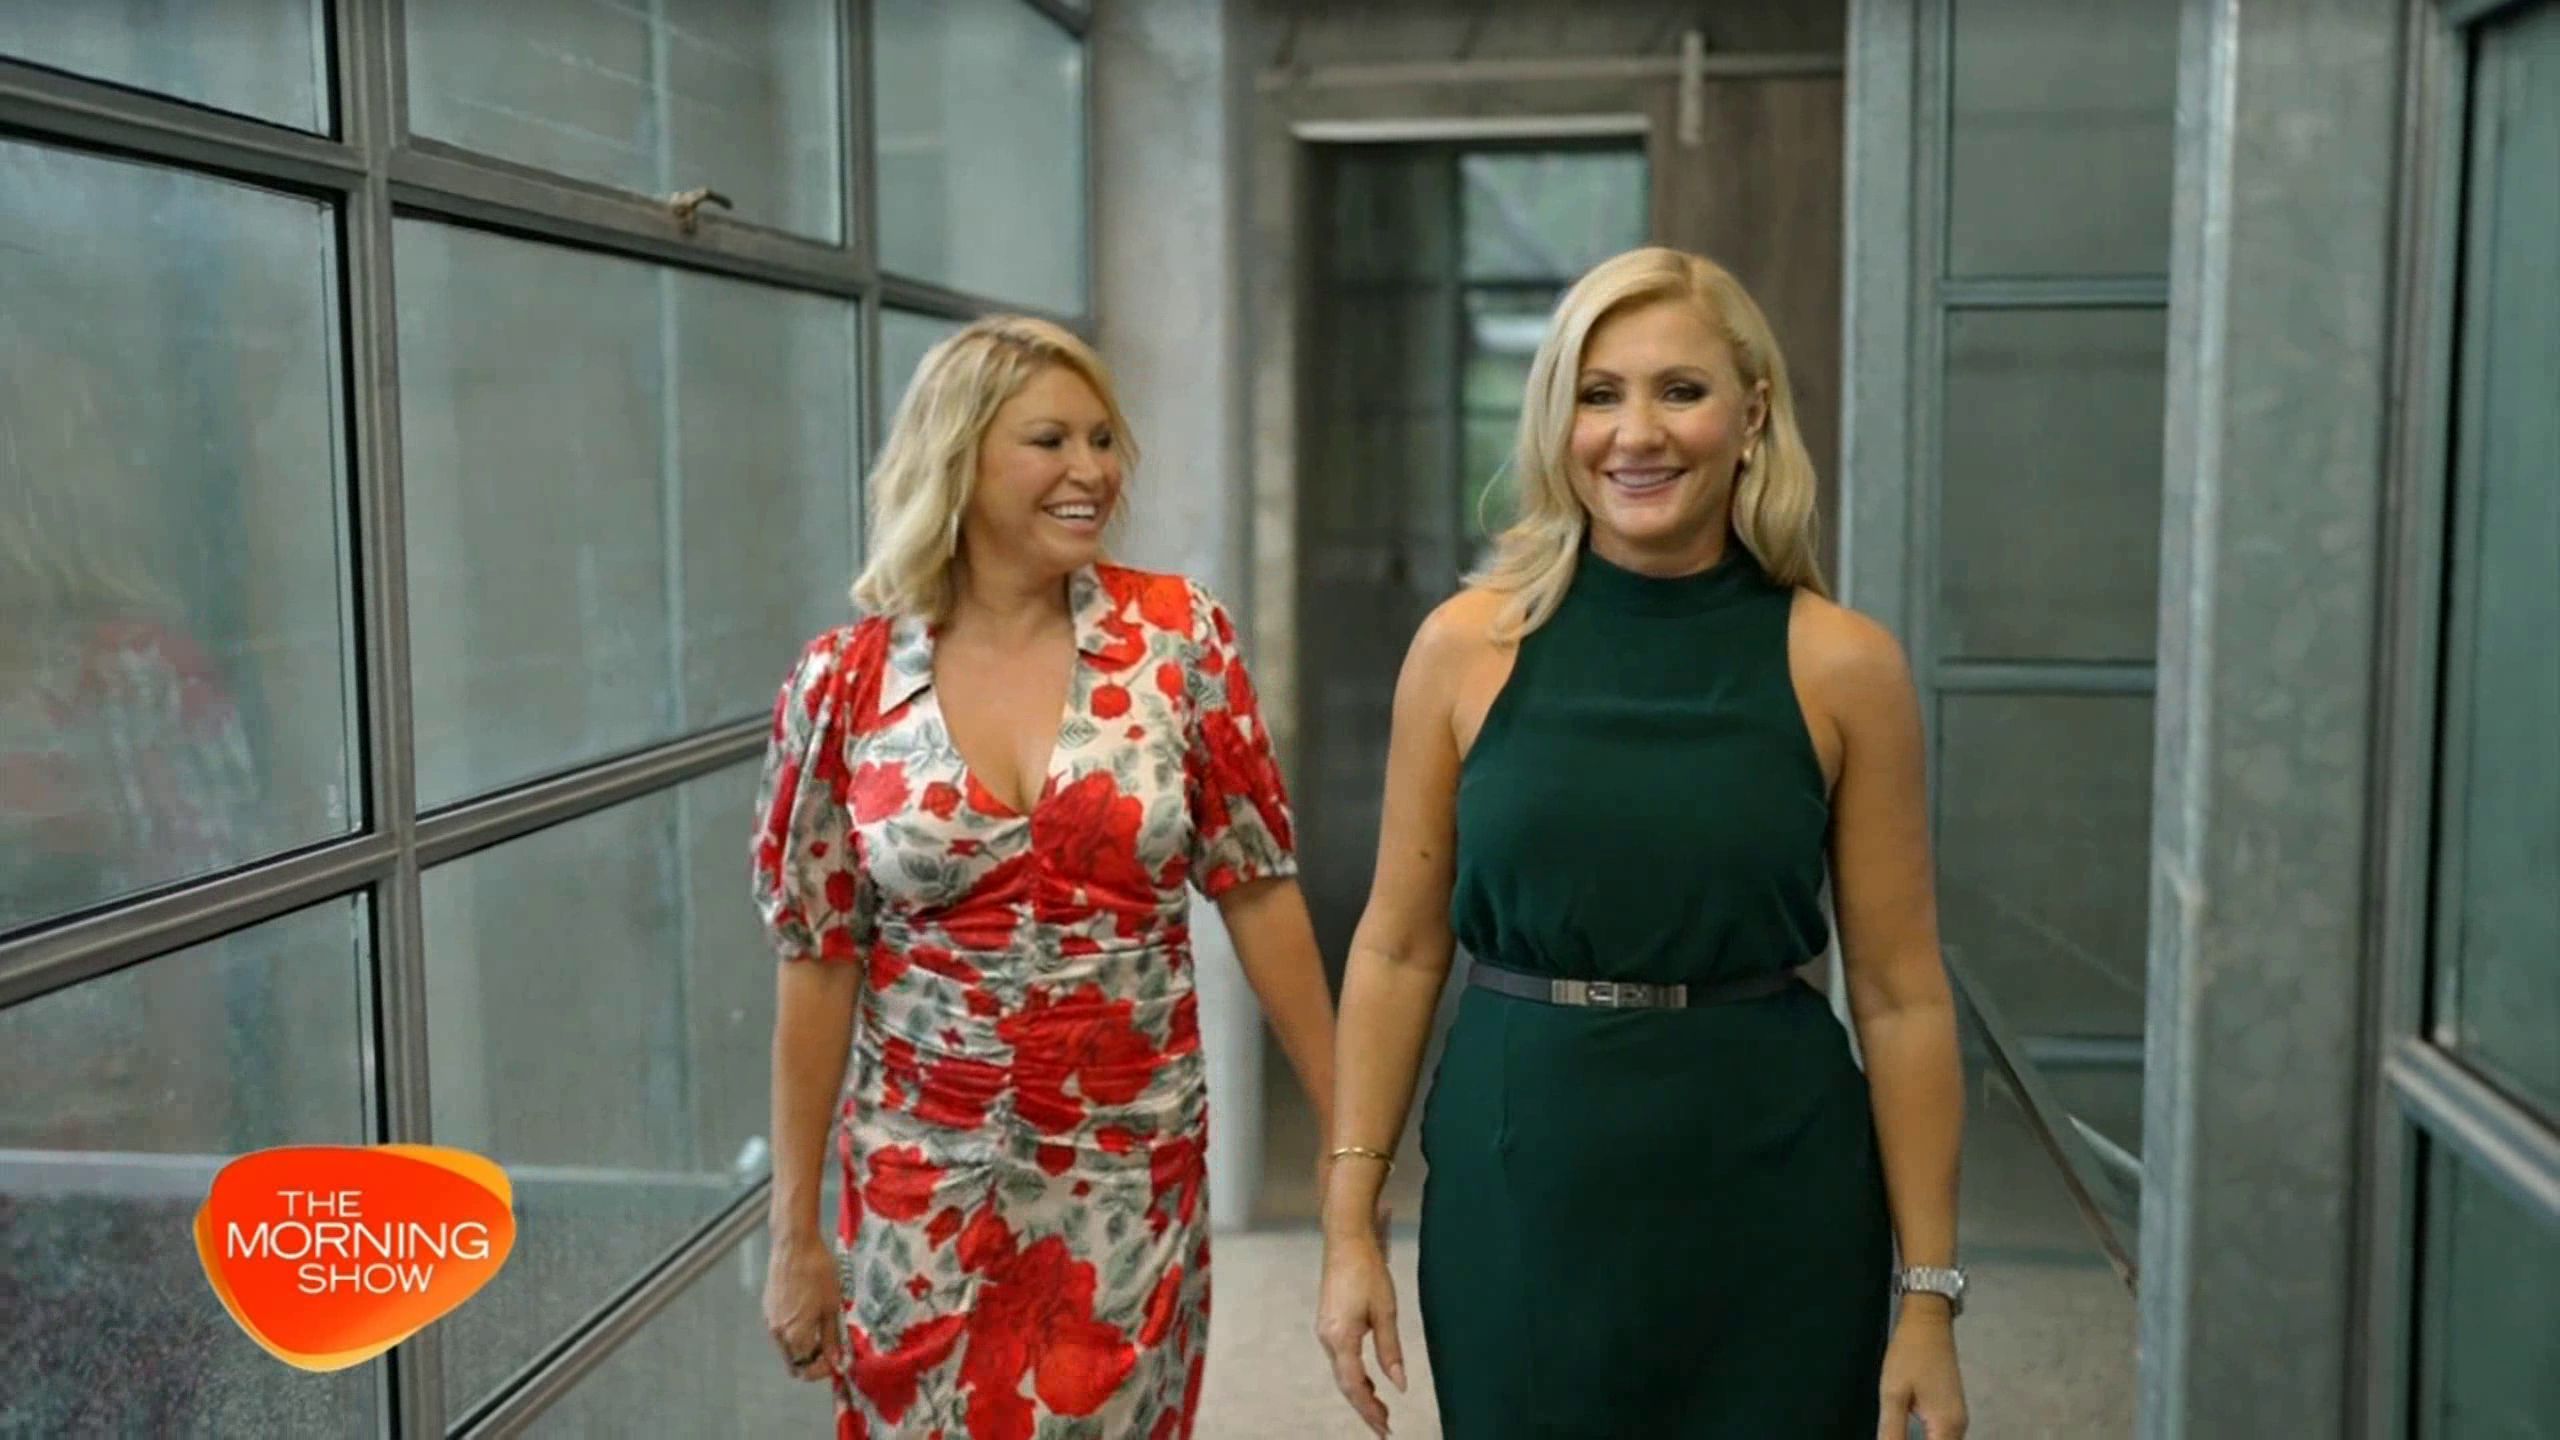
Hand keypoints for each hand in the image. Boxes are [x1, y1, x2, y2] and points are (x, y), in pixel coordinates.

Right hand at [763, 1232, 844, 1382]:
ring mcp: (770, 1320)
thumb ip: (832, 1339)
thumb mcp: (832, 1307)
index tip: (837, 1360)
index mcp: (794, 1335)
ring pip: (787, 1346)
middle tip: (832, 1348)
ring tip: (823, 1327)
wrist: (795, 1245)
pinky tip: (809, 1312)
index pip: (805, 1370)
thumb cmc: (818, 1273)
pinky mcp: (767, 1307)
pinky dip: (794, 1330)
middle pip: (793, 1362)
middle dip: (813, 1361)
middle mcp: (777, 1333)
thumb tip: (836, 1362)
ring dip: (804, 1345)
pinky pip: (781, 1329)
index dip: (822, 1370)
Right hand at [1315, 1223, 1405, 1436]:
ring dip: (1360, 1393)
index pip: (1354, 1385)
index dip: (1369, 1410)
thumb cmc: (1367, 1270)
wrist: (1346, 1239)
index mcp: (1340, 1337)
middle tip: (1385, 1429)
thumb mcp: (1386, 1311)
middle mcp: (1327, 1338)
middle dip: (1365, 1408)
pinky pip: (1340, 1359)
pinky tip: (1371, 1383)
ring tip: (1381, 1412)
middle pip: (1345, 1384)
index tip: (1385, 1428)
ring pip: (1342, 1373)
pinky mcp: (1328, 1324)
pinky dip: (1355, 1376)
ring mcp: (1325, 1331)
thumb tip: (1400, 1384)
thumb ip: (1391, 1350)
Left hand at [1877, 1306, 1966, 1438]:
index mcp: (1946, 1426)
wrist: (1928, 1322)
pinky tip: (1910, 1437)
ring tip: (1899, 1434)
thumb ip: (1893, 1431)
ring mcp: (1959, 1419)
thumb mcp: (1893, 1394)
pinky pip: (1943, 1437)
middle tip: (1891, 1436)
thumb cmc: (1909, 1355)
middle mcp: (1959, 1427)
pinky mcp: (1953, 1412)